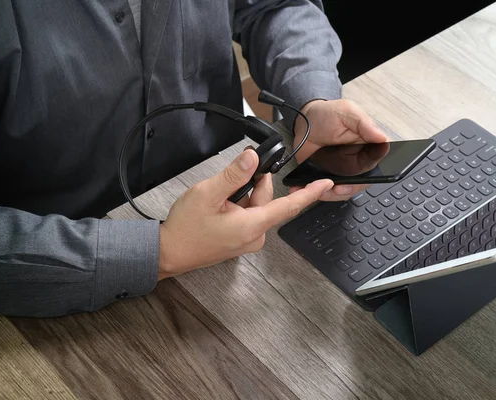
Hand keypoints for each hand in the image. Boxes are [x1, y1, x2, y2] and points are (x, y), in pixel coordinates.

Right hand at [158, 148, 333, 279]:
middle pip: (268, 201)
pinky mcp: (240, 240)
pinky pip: (249, 216)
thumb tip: (253, 158)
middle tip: (235, 174)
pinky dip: (240, 205)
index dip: (309, 194)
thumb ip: (233, 174)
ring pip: (257, 207)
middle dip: (254, 184)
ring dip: (244, 195)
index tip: (326, 184)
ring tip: (219, 195)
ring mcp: (248, 240)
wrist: (169, 252)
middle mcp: (255, 236)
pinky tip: (221, 204)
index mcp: (252, 225)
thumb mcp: (208, 194)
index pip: (289, 206)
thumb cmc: (186, 227)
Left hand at [290, 99, 388, 200]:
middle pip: (362, 182)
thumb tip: (383, 137)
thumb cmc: (327, 114)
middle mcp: (357, 161)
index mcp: (367, 146)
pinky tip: (314, 188)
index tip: (361, 178)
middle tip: (339, 187)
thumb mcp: (348, 111)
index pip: (378, 165)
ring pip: (346, 190)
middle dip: (351, 188)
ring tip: (325, 190)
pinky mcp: (327, 176)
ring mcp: (343, 171)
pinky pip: (329, 191)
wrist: (302, 121)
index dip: (374, 175)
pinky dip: (323, 193)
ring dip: (336, 193)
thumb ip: (365, 123)